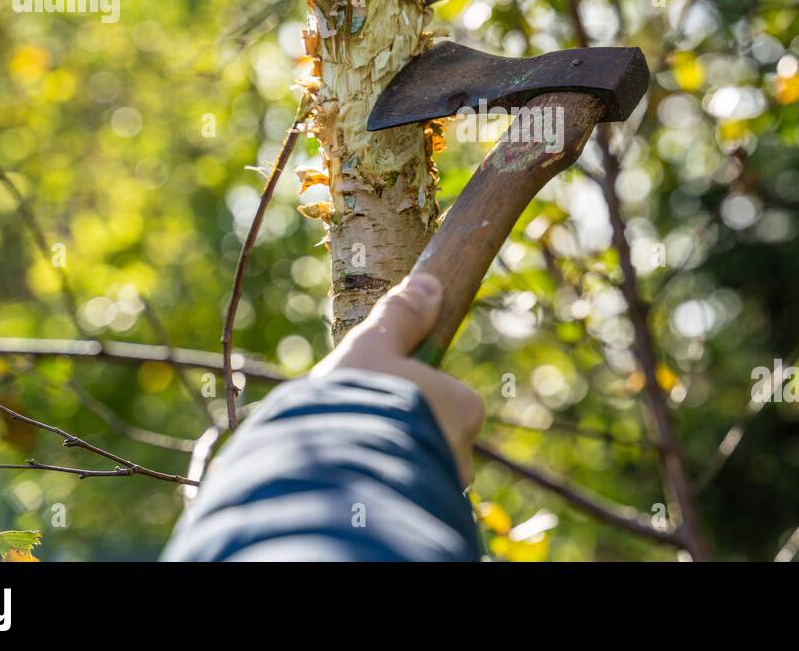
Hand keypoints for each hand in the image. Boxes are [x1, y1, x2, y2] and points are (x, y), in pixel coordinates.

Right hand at [311, 273, 483, 486]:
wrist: (336, 476)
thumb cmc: (357, 401)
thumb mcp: (372, 347)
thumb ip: (400, 318)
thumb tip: (430, 284)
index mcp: (461, 407)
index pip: (446, 397)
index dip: (409, 395)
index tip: (376, 398)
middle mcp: (462, 453)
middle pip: (431, 436)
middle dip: (401, 431)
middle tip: (356, 428)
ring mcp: (443, 491)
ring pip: (416, 468)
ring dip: (389, 462)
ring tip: (346, 460)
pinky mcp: (424, 516)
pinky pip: (403, 498)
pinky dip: (383, 491)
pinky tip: (351, 489)